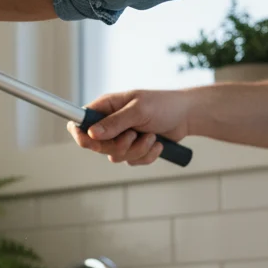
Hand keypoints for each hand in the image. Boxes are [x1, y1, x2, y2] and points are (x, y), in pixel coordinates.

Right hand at [69, 89, 193, 165]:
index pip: (80, 122)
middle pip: (97, 146)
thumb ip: (115, 122)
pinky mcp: (133, 149)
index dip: (80, 134)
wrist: (186, 116)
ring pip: (115, 156)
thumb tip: (92, 133)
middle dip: (119, 145)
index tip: (91, 141)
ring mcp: (121, 137)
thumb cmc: (163, 105)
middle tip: (134, 135)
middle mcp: (110, 123)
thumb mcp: (139, 110)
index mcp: (106, 107)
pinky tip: (157, 143)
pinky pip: (131, 162)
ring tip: (151, 136)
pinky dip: (146, 155)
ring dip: (137, 150)